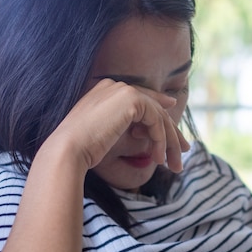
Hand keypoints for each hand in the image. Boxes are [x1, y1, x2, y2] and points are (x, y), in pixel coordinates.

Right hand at [45, 79, 189, 172]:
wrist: (68, 150)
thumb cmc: (82, 150)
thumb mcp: (108, 135)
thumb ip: (127, 126)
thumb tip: (150, 129)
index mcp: (105, 90)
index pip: (141, 98)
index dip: (160, 110)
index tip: (173, 125)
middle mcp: (115, 86)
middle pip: (154, 107)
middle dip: (171, 132)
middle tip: (183, 153)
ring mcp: (123, 90)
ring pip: (159, 116)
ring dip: (170, 142)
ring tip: (174, 165)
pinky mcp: (131, 100)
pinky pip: (157, 121)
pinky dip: (161, 141)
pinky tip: (158, 159)